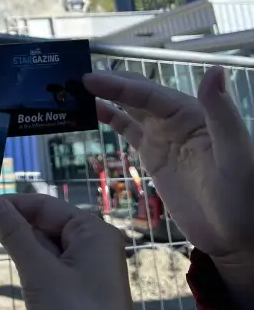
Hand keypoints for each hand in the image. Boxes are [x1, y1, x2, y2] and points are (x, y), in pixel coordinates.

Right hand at [0, 194, 138, 309]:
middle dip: (19, 227)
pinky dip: (37, 266)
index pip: (45, 206)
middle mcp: (95, 243)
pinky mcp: (85, 287)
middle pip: (48, 223)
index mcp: (92, 231)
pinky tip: (25, 273)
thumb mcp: (39, 272)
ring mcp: (91, 266)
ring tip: (6, 253)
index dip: (13, 205)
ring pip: (49, 245)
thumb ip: (14, 234)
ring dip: (26, 248)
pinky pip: (55, 265)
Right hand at [83, 67, 253, 309]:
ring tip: (73, 88)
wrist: (238, 239)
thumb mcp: (236, 155)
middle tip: (72, 76)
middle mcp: (176, 118)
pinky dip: (109, 117)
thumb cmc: (244, 198)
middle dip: (107, 83)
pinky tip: (90, 109)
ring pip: (128, 107)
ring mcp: (163, 136)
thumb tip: (214, 70)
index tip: (89, 79)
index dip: (118, 85)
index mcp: (193, 113)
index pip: (149, 94)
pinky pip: (127, 129)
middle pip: (135, 94)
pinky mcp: (154, 155)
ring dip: (104, 95)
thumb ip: (222, 114)